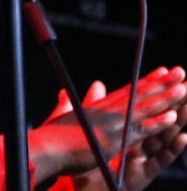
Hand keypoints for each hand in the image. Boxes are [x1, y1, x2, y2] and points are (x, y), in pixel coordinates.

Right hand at [31, 66, 186, 179]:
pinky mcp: (114, 140)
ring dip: (166, 98)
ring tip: (183, 88)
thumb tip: (69, 92)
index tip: (163, 71)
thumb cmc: (52, 135)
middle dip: (162, 83)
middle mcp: (109, 112)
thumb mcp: (63, 114)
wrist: (45, 147)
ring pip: (145, 108)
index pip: (129, 91)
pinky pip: (141, 131)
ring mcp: (113, 125)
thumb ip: (69, 102)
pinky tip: (173, 117)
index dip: (148, 81)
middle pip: (140, 94)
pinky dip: (156, 123)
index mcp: (99, 107)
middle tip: (180, 71)